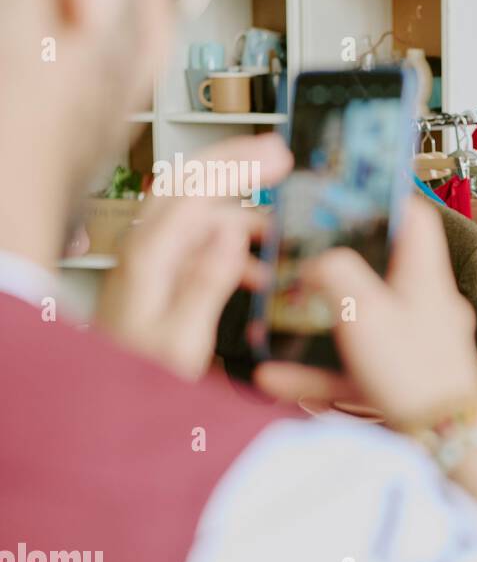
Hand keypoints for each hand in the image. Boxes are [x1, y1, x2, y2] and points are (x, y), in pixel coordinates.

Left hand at [96, 135, 291, 379]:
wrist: (108, 405)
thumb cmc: (142, 379)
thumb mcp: (182, 341)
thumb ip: (205, 285)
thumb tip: (231, 235)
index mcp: (150, 257)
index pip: (194, 187)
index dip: (238, 162)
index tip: (280, 156)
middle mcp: (147, 249)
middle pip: (194, 185)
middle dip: (240, 167)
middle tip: (284, 160)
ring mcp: (154, 260)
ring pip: (202, 215)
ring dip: (243, 214)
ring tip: (281, 232)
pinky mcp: (162, 277)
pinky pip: (202, 244)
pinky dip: (234, 246)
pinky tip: (259, 271)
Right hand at [254, 196, 476, 426]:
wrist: (446, 444)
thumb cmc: (415, 374)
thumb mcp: (365, 311)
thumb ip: (336, 273)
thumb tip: (316, 261)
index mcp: (424, 278)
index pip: (414, 219)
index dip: (382, 201)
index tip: (344, 198)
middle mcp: (424, 308)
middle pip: (378, 272)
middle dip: (332, 269)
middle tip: (297, 262)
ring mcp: (414, 346)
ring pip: (358, 325)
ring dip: (314, 327)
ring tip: (273, 329)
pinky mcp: (401, 382)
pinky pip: (353, 370)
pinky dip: (317, 372)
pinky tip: (275, 379)